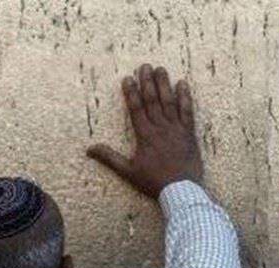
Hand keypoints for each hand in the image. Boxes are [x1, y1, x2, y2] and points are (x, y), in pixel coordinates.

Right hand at [87, 64, 201, 197]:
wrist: (181, 191)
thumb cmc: (153, 182)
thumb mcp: (128, 172)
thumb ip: (109, 158)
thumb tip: (89, 149)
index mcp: (145, 135)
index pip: (136, 109)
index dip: (131, 93)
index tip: (128, 78)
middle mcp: (160, 128)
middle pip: (152, 100)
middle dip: (147, 82)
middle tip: (144, 66)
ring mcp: (176, 129)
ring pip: (169, 102)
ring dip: (164, 84)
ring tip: (160, 69)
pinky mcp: (189, 133)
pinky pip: (187, 111)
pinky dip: (185, 97)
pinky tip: (183, 84)